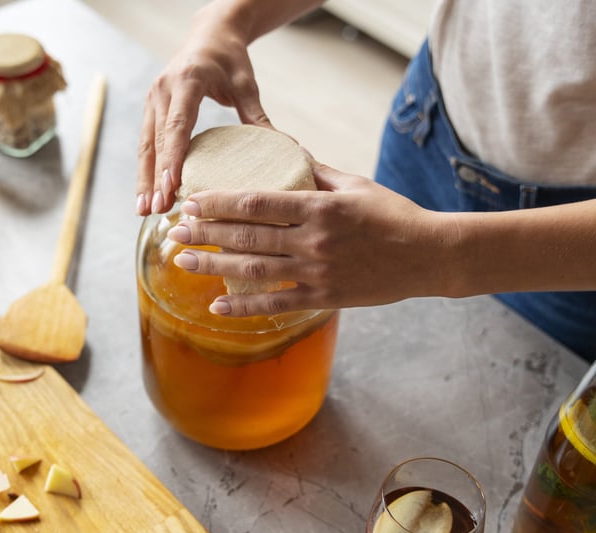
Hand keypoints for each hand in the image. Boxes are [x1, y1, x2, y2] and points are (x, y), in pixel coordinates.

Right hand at [136, 5, 270, 215]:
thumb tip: (286, 148)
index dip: (173, 157)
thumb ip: (258, 117)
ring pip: (145, 146)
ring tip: (145, 211)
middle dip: (155, 178)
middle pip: (157, 141)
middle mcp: (164, 89)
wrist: (209, 34)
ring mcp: (153, 99)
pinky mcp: (150, 109)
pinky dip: (145, 170)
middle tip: (157, 209)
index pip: (177, 125)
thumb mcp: (246, 85)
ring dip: (144, 180)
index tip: (171, 186)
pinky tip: (147, 195)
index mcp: (187, 81)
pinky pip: (146, 144)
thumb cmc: (229, 58)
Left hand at [167, 162, 453, 315]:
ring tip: (181, 262)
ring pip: (254, 271)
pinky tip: (217, 307)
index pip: (256, 202)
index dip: (219, 203)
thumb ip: (317, 173)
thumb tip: (288, 155)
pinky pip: (276, 304)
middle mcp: (313, 240)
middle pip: (246, 237)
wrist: (429, 255)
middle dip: (204, 234)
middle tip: (173, 233)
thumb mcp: (356, 185)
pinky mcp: (324, 297)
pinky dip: (244, 308)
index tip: (192, 203)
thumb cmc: (393, 215)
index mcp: (318, 206)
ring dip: (213, 267)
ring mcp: (317, 272)